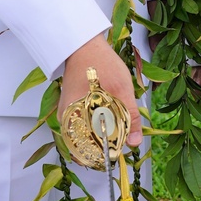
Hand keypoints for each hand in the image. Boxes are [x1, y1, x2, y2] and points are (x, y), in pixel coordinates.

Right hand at [59, 33, 141, 147]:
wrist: (86, 43)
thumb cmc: (100, 63)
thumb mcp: (122, 90)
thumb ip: (130, 117)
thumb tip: (135, 143)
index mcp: (73, 119)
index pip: (85, 152)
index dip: (103, 157)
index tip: (118, 156)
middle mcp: (66, 120)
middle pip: (84, 146)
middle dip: (103, 149)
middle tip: (120, 144)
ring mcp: (68, 113)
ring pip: (85, 136)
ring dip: (101, 137)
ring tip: (117, 134)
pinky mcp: (72, 107)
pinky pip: (84, 125)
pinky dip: (97, 127)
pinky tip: (109, 122)